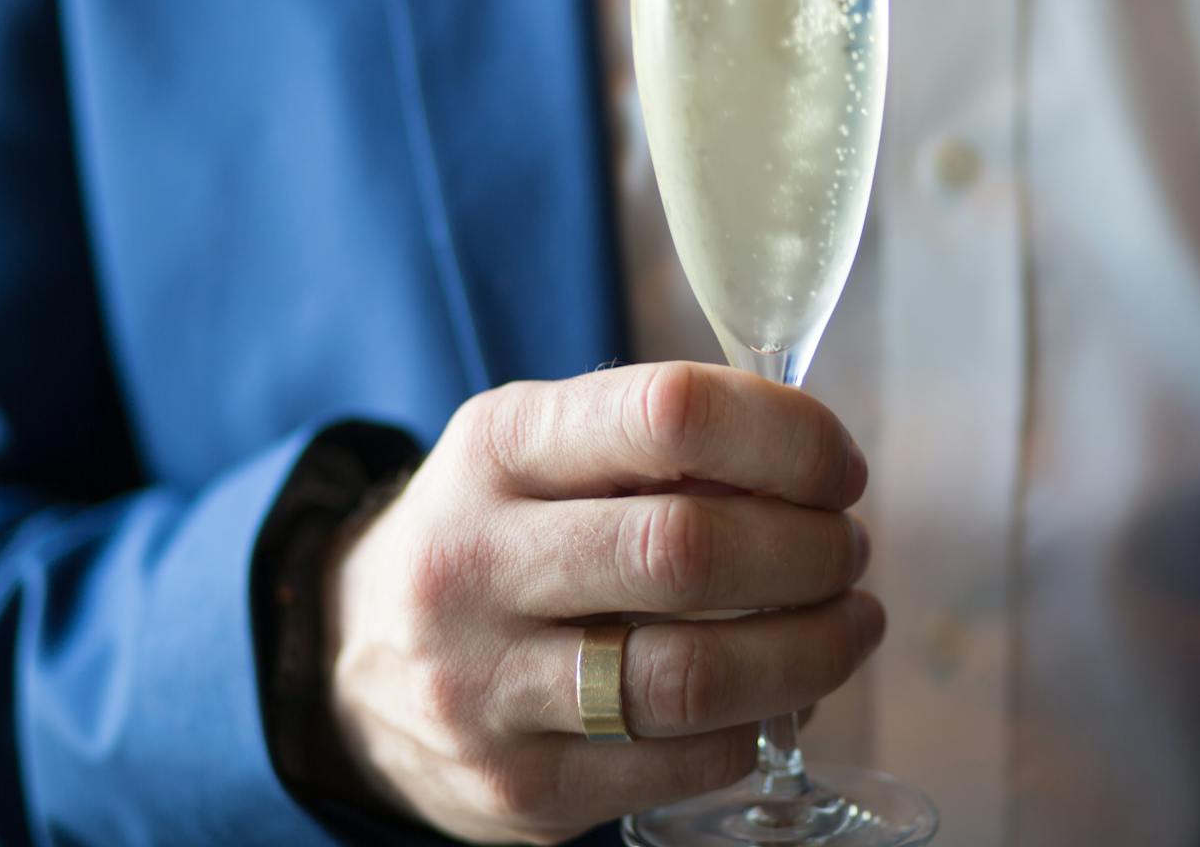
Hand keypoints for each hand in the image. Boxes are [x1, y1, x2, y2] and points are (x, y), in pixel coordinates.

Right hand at [325, 362, 882, 844]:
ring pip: (695, 675)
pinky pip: (682, 761)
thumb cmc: (494, 531)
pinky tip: (781, 697)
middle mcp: (475, 560)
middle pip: (688, 550)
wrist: (350, 660)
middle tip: (846, 551)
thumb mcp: (539, 448)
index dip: (786, 436)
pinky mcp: (518, 787)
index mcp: (498, 446)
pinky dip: (760, 726)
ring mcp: (487, 685)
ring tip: (849, 625)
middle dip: (808, 551)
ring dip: (811, 650)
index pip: (668, 413)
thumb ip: (658, 440)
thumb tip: (814, 462)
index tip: (836, 469)